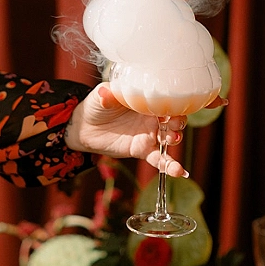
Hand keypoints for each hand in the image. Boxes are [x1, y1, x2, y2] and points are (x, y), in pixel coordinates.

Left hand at [65, 83, 191, 176]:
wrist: (85, 128)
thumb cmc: (96, 107)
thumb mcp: (100, 97)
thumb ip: (106, 95)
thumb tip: (104, 93)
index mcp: (145, 101)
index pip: (165, 100)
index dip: (174, 103)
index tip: (175, 105)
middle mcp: (151, 118)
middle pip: (173, 119)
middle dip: (178, 121)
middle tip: (173, 123)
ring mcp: (148, 135)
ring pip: (169, 138)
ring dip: (175, 139)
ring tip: (172, 139)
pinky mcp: (142, 150)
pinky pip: (159, 159)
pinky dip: (169, 166)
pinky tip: (179, 172)